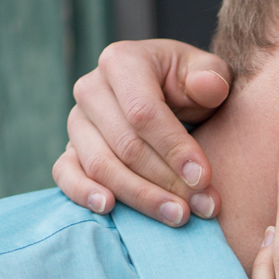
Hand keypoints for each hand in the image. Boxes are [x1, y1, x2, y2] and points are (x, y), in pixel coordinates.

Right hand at [52, 39, 230, 224]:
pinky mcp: (70, 150)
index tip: (204, 178)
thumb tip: (209, 87)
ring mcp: (77, 121)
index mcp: (122, 62)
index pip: (143, 112)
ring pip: (101, 166)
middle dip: (167, 181)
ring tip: (178, 216)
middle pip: (125, 145)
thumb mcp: (209, 74)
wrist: (170, 99)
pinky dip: (83, 193)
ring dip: (141, 197)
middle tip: (203, 206)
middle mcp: (91, 89)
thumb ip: (212, 78)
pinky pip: (65, 174)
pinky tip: (109, 208)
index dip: (174, 148)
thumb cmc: (191, 86)